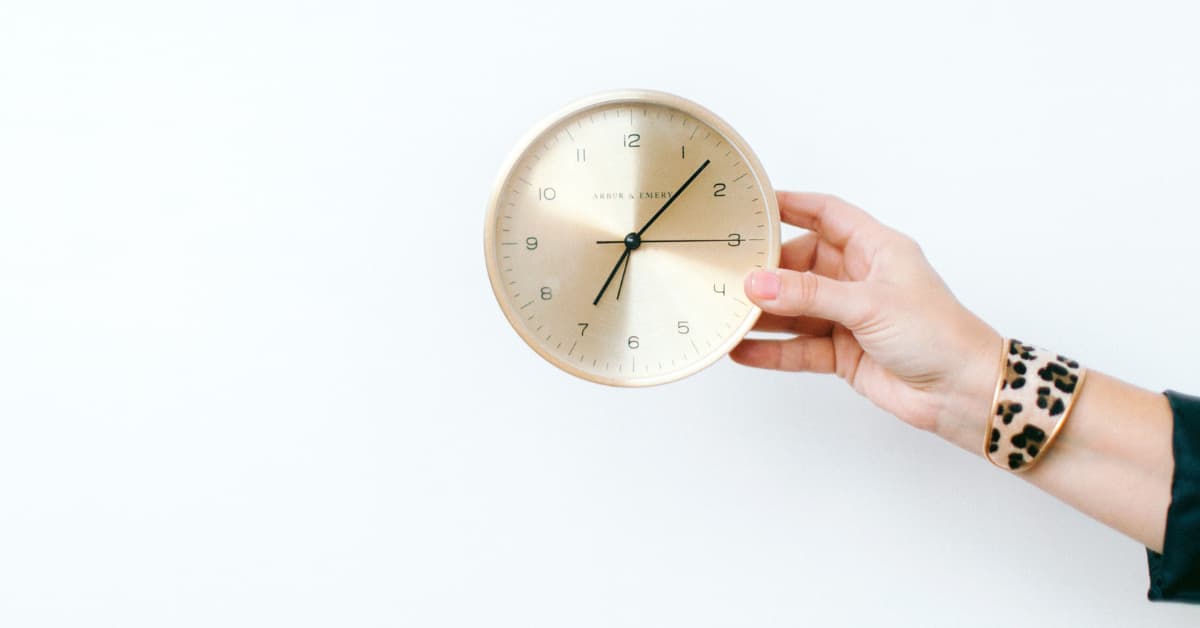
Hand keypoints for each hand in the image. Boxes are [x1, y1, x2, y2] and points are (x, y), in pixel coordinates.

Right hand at [731, 192, 1002, 445]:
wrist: (962, 393)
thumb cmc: (940, 334)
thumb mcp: (870, 303)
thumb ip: (810, 294)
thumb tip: (759, 283)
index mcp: (876, 249)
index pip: (826, 214)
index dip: (792, 206)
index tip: (754, 205)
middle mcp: (860, 279)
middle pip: (801, 265)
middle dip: (767, 271)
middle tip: (729, 274)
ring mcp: (850, 317)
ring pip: (796, 309)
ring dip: (764, 314)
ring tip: (727, 313)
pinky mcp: (843, 353)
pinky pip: (798, 346)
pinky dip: (772, 349)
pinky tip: (743, 349)